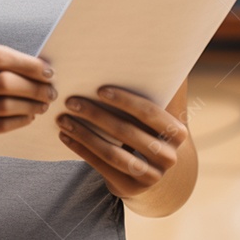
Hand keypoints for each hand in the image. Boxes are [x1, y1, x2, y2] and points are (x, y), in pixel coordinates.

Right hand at [0, 44, 56, 148]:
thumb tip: (38, 67)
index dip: (27, 63)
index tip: (48, 71)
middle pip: (3, 82)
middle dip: (33, 87)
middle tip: (51, 91)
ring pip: (2, 106)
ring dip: (29, 105)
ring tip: (42, 105)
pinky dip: (17, 122)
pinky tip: (28, 118)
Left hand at [55, 86, 187, 200]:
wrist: (153, 173)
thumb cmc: (149, 132)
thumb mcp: (158, 116)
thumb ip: (157, 91)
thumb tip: (157, 52)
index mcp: (177, 132)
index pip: (150, 112)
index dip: (125, 100)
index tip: (100, 89)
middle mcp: (168, 156)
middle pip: (126, 132)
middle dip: (96, 114)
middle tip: (71, 101)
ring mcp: (151, 176)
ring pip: (112, 152)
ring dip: (83, 133)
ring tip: (63, 119)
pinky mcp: (131, 188)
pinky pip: (101, 166)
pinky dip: (81, 149)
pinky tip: (66, 136)